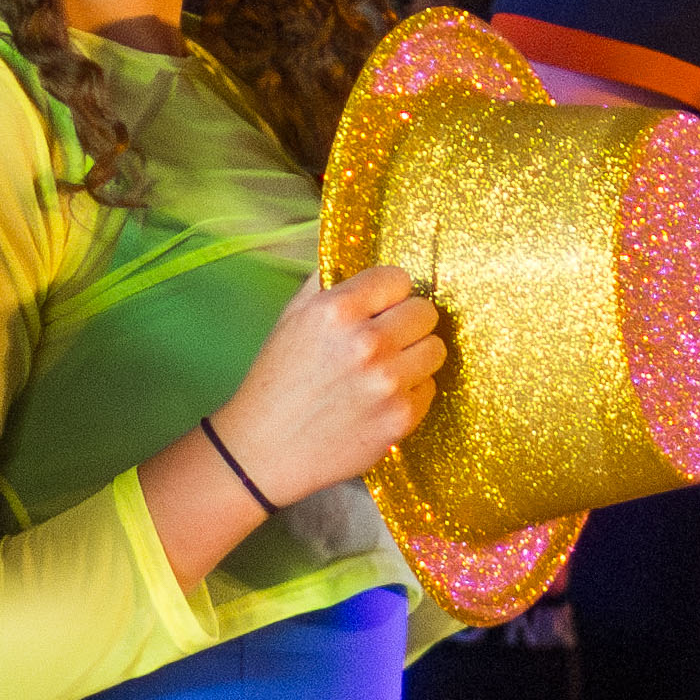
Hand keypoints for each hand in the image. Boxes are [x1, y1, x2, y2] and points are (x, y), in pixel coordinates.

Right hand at [219, 263, 448, 502]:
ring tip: (384, 369)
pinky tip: (379, 399)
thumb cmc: (277, 381)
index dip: (388, 294)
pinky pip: (429, 388)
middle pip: (425, 312)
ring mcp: (387, 382)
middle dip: (407, 322)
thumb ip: (328, 279)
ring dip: (414, 356)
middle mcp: (367, 343)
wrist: (264, 450)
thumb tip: (356, 249)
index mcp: (336, 310)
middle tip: (384, 340)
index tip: (379, 308)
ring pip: (435, 349)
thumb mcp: (292, 318)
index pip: (398, 278)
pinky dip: (410, 392)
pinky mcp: (401, 418)